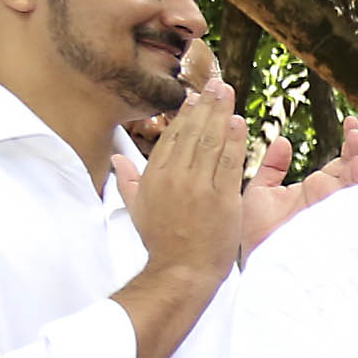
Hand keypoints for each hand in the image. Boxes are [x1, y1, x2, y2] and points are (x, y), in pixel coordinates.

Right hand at [110, 42, 250, 281]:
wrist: (181, 273)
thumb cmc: (161, 244)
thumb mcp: (138, 211)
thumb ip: (129, 182)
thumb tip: (118, 160)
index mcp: (154, 177)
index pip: (172, 137)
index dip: (185, 115)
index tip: (195, 98)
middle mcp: (175, 176)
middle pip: (192, 132)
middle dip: (205, 106)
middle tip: (217, 84)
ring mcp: (199, 186)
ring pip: (211, 142)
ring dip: (221, 114)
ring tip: (228, 93)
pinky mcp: (222, 199)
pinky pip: (231, 163)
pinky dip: (236, 141)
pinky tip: (240, 122)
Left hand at [241, 118, 357, 254]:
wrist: (255, 260)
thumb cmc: (257, 234)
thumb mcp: (261, 192)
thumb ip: (272, 167)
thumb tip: (283, 142)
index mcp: (317, 190)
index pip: (341, 163)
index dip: (349, 143)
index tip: (348, 120)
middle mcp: (332, 199)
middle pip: (357, 170)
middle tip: (353, 126)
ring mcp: (337, 211)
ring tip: (356, 140)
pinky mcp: (339, 222)